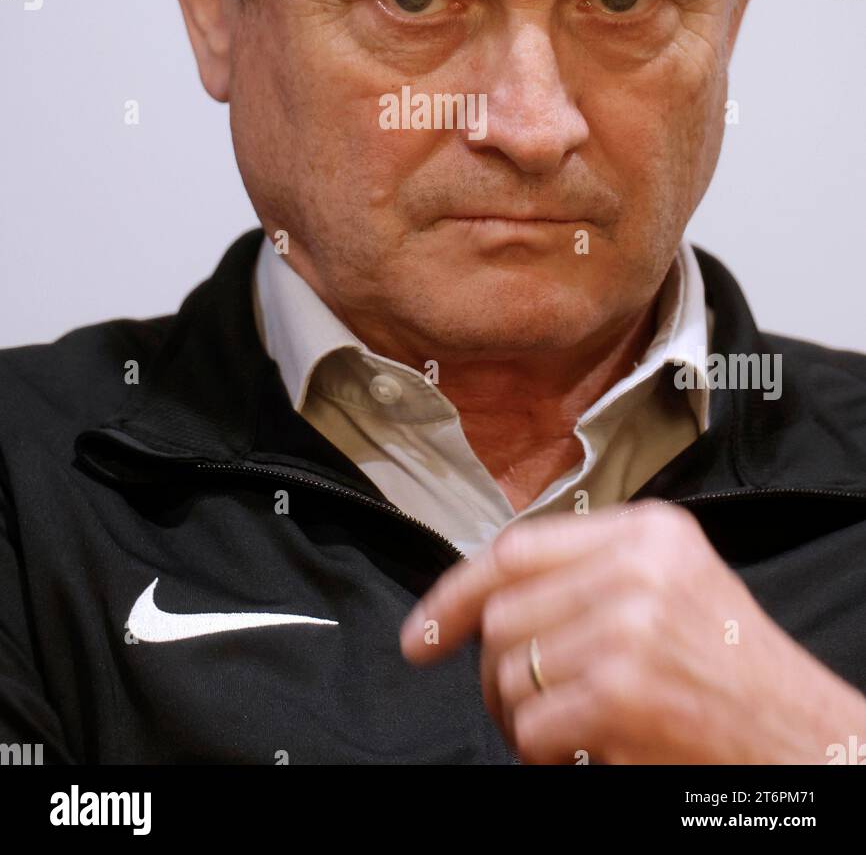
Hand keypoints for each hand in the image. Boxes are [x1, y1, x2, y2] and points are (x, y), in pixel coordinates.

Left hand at [399, 500, 865, 763]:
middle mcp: (636, 569)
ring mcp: (627, 629)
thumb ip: (593, 569)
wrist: (802, 738)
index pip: (515, 547)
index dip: (453, 592)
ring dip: (520, 718)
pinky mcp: (621, 694)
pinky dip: (544, 753)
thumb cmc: (734, 668)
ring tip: (568, 728)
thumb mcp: (674, 582)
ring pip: (508, 674)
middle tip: (519, 703)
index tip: (422, 633)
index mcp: (648, 530)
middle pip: (502, 615)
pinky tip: (586, 751)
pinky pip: (532, 727)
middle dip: (493, 671)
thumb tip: (487, 596)